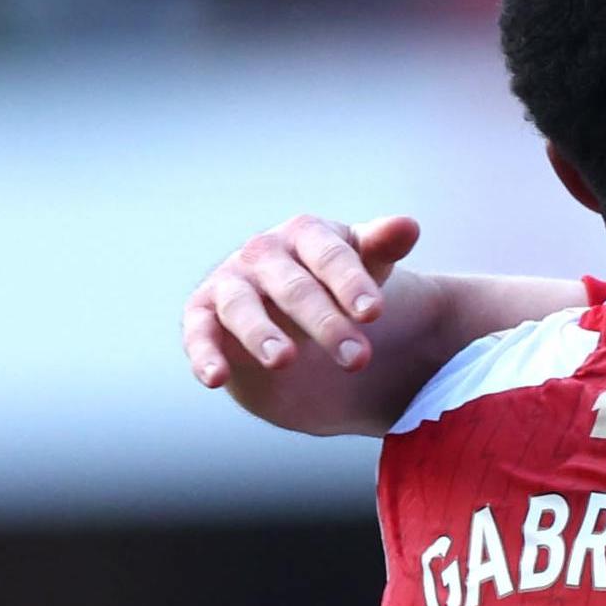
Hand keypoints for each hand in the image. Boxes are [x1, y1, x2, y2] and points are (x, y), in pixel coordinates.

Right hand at [181, 215, 420, 387]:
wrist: (292, 307)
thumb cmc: (335, 278)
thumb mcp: (365, 262)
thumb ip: (382, 246)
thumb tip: (408, 226)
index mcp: (306, 233)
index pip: (331, 256)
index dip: (352, 284)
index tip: (374, 314)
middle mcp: (263, 252)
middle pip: (294, 288)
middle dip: (326, 324)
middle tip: (357, 360)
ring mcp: (230, 282)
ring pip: (242, 307)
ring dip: (262, 334)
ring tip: (285, 360)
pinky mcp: (202, 315)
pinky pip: (198, 333)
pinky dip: (204, 354)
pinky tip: (215, 378)